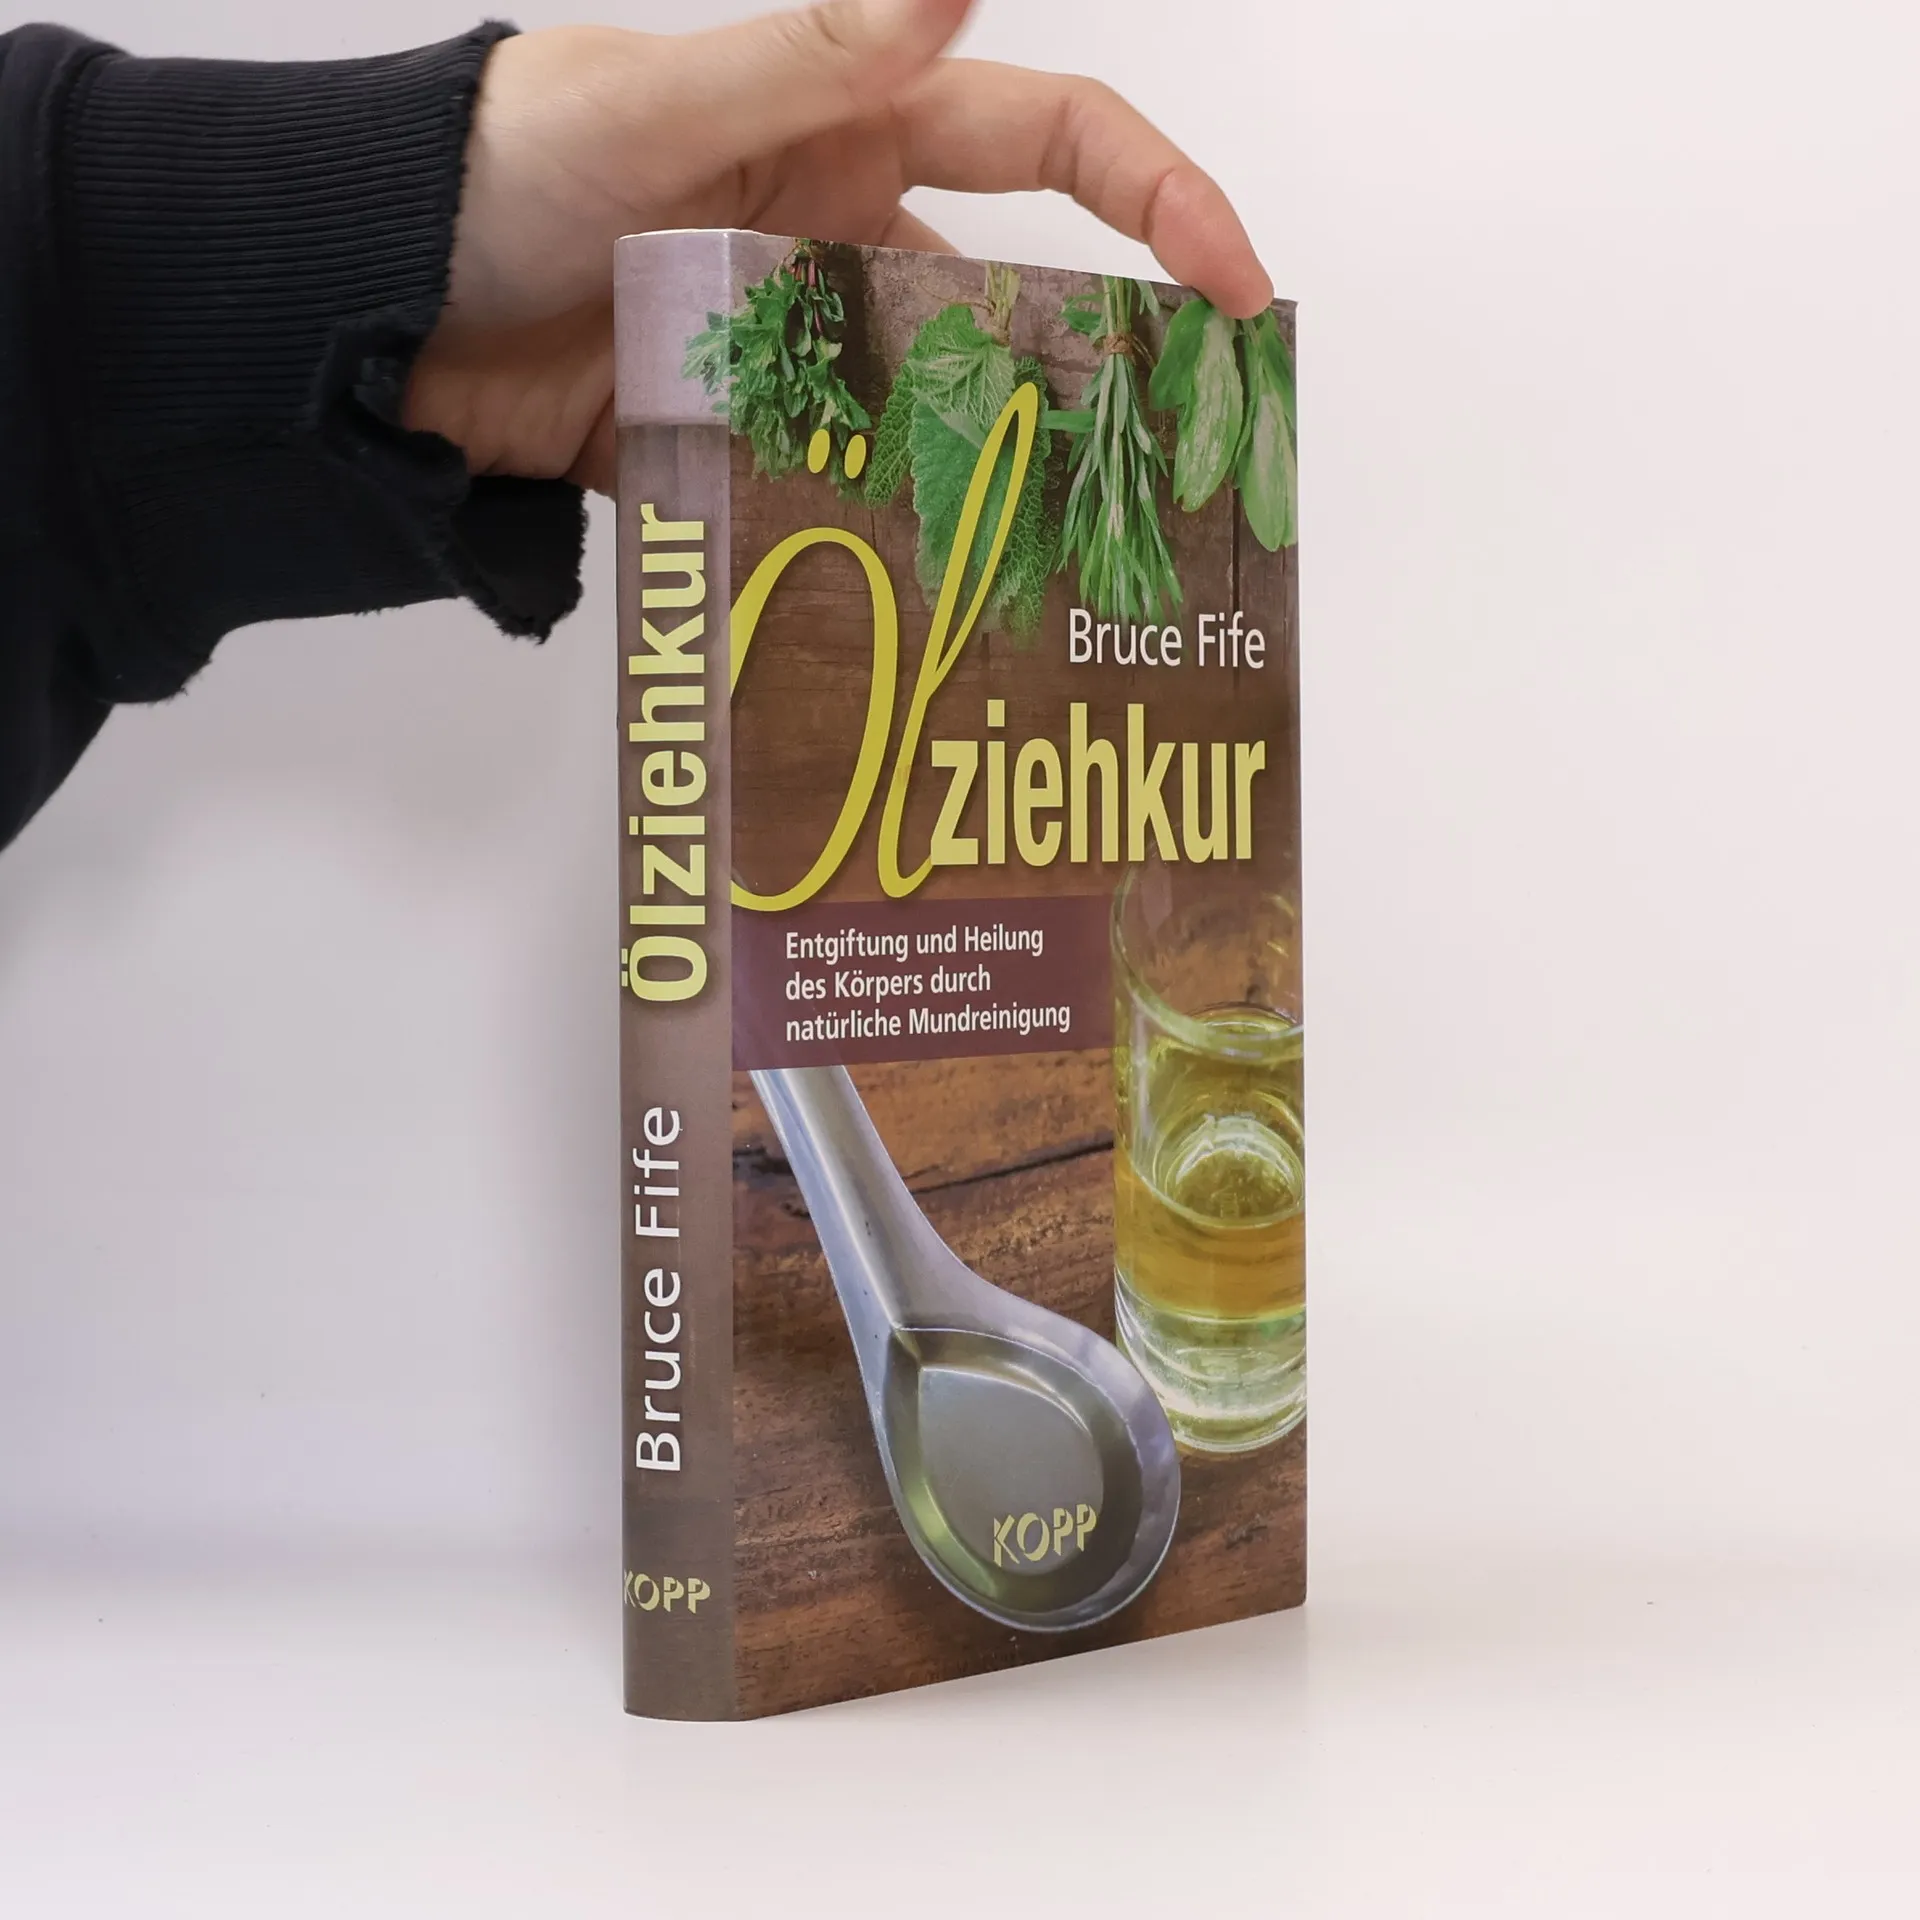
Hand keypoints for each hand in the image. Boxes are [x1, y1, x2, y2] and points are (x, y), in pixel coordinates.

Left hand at [402, 0, 1271, 493]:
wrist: (360, 311)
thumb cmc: (490, 170)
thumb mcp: (654, 107)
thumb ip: (810, 62)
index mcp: (845, 137)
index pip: (1044, 148)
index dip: (1157, 203)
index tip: (1239, 293)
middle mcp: (835, 250)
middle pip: (1006, 312)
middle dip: (1091, 384)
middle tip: (1166, 488)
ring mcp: (787, 359)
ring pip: (924, 423)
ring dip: (980, 485)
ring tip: (1050, 573)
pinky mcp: (731, 447)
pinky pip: (826, 495)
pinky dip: (867, 538)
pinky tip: (914, 597)